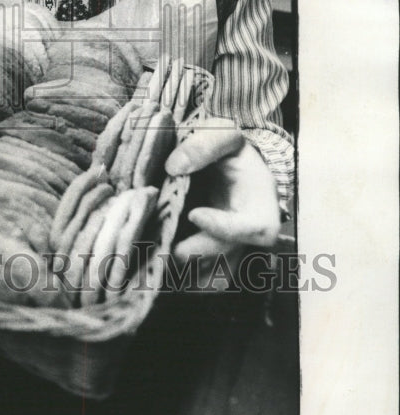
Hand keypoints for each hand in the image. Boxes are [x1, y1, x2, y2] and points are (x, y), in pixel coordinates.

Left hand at [164, 117, 280, 287]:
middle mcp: (247, 236)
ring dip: (184, 273)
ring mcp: (229, 250)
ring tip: (155, 260)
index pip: (254, 229)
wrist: (228, 163)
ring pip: (212, 277)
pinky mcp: (209, 257)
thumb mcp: (223, 134)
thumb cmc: (230, 149)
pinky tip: (152, 262)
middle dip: (196, 253)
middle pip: (226, 256)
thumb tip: (175, 166)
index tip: (194, 214)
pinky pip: (197, 279)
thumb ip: (204, 144)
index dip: (225, 228)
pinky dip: (176, 276)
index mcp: (260, 206)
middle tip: (167, 247)